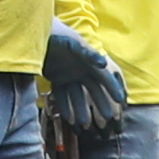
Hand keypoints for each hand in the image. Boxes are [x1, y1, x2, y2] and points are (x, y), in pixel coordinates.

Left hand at [43, 24, 127, 139]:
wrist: (37, 33)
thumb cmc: (59, 36)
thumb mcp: (74, 44)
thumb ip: (88, 54)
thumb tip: (104, 63)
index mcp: (89, 61)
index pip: (104, 77)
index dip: (112, 88)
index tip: (121, 100)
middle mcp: (81, 70)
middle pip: (93, 89)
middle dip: (100, 103)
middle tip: (108, 118)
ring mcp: (69, 75)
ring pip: (78, 95)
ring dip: (81, 109)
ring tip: (85, 125)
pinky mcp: (56, 78)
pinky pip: (62, 95)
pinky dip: (65, 106)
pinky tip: (68, 119)